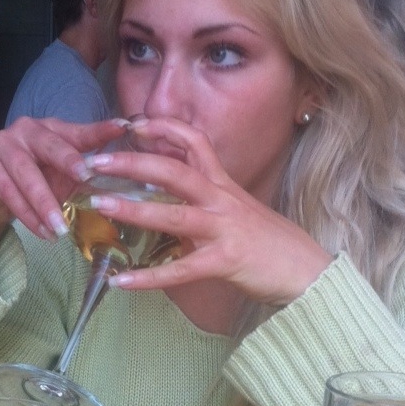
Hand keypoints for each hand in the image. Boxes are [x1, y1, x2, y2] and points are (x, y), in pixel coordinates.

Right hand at [0, 116, 129, 255]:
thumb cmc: (36, 179)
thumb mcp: (62, 176)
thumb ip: (84, 175)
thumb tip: (118, 187)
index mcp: (52, 128)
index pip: (78, 131)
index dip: (99, 131)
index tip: (122, 128)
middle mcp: (27, 129)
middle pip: (49, 146)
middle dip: (68, 161)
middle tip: (85, 176)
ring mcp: (2, 144)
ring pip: (26, 174)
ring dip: (45, 203)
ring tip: (61, 227)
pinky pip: (8, 192)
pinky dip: (27, 215)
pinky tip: (42, 232)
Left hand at [83, 117, 332, 307]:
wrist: (308, 271)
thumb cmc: (270, 243)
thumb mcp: (239, 209)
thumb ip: (208, 198)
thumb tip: (174, 194)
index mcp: (224, 185)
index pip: (195, 141)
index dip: (164, 128)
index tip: (134, 124)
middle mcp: (222, 200)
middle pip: (174, 170)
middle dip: (132, 162)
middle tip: (95, 161)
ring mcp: (223, 230)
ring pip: (173, 214)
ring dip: (133, 209)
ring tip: (99, 206)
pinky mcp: (225, 261)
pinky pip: (180, 270)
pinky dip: (148, 277)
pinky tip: (120, 281)